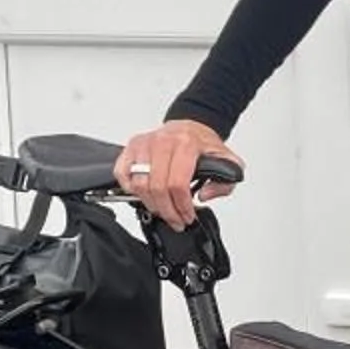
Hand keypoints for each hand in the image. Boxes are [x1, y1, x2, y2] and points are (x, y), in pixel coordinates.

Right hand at [114, 118, 241, 228]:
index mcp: (186, 144)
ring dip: (151, 204)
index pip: (178, 183)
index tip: (188, 216)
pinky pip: (122, 174)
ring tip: (163, 211)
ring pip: (139, 184)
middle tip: (176, 220)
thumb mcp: (227, 161)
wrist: (189, 128)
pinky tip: (145, 195)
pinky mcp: (131, 147)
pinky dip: (130, 189)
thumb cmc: (202, 145)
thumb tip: (204, 196)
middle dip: (167, 211)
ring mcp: (144, 144)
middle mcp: (162, 141)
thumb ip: (225, 182)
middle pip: (157, 187)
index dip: (182, 206)